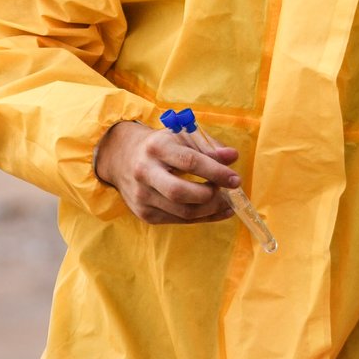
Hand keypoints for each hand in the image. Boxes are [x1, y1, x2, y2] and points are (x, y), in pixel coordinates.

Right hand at [96, 114, 240, 224]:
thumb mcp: (182, 137)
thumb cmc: (161, 146)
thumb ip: (208, 147)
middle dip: (210, 196)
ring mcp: (142, 196)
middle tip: (227, 193)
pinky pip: (179, 221)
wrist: (122, 158)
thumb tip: (232, 157)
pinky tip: (216, 211)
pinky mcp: (144, 214)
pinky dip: (202, 218)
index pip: (189, 162)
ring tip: (225, 202)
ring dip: (210, 210)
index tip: (235, 180)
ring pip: (182, 212)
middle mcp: (145, 172)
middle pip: (180, 192)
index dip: (216, 172)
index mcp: (157, 147)